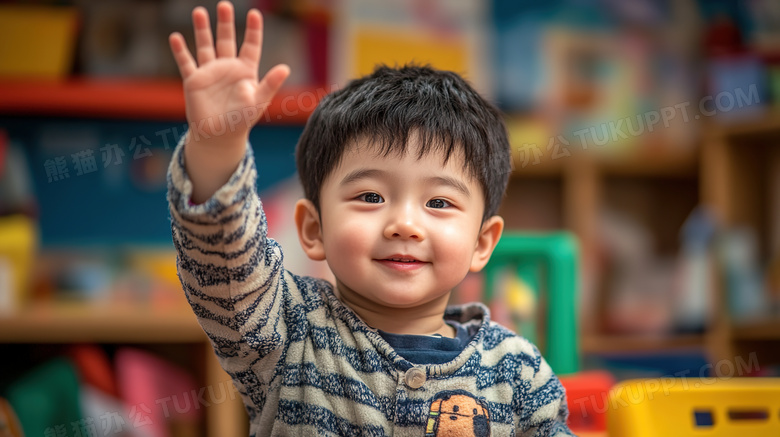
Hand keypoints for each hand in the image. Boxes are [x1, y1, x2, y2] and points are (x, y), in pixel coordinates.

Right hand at [169, 1, 289, 142]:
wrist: (220, 136)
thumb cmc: (242, 119)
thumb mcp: (259, 101)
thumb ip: (271, 84)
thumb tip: (286, 68)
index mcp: (246, 70)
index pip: (251, 45)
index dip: (253, 30)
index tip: (255, 13)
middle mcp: (227, 67)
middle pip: (226, 39)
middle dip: (225, 22)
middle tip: (224, 5)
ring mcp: (210, 72)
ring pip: (206, 46)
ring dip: (202, 30)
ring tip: (200, 12)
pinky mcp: (194, 81)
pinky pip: (186, 63)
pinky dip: (181, 51)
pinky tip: (175, 37)